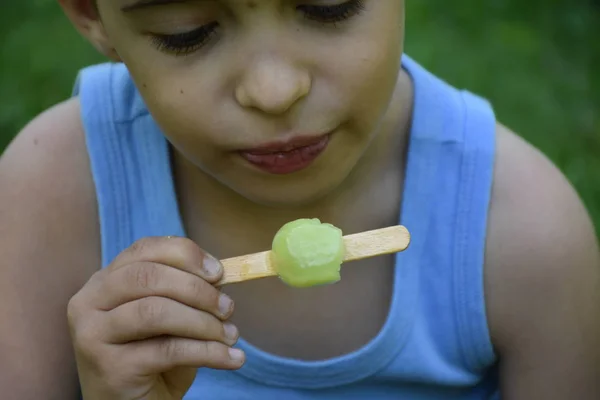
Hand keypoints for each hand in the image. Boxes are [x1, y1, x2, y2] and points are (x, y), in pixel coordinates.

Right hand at [67, 236, 244, 399]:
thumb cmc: (153, 357)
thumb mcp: (169, 316)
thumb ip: (186, 290)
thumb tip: (220, 275)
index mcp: (104, 281)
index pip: (144, 249)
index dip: (185, 254)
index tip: (219, 272)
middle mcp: (89, 303)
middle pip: (148, 277)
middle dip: (197, 289)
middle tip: (228, 307)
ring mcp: (92, 335)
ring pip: (156, 312)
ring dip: (204, 322)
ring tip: (231, 335)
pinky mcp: (109, 368)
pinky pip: (169, 350)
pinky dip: (209, 352)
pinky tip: (231, 358)